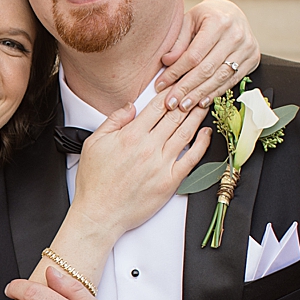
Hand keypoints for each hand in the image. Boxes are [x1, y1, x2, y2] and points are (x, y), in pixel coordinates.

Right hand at [71, 101, 211, 239]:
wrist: (99, 214)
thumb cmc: (95, 183)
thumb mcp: (93, 144)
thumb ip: (113, 121)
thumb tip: (130, 106)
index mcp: (130, 135)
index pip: (157, 106)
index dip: (170, 93)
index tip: (178, 85)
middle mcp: (149, 147)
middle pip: (175, 116)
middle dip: (188, 100)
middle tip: (198, 89)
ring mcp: (162, 165)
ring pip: (186, 133)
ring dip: (197, 116)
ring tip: (205, 104)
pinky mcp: (170, 181)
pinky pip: (192, 158)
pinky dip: (202, 143)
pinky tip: (206, 134)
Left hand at [156, 0, 260, 110]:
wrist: (232, 13)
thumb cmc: (207, 16)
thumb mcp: (189, 21)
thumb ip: (178, 42)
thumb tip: (166, 62)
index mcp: (218, 22)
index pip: (194, 55)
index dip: (176, 72)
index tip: (161, 85)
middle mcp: (236, 34)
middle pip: (207, 69)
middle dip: (186, 88)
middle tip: (171, 102)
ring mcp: (247, 47)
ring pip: (220, 78)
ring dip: (200, 94)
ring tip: (184, 105)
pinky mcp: (253, 58)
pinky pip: (232, 80)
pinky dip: (216, 92)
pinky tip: (201, 101)